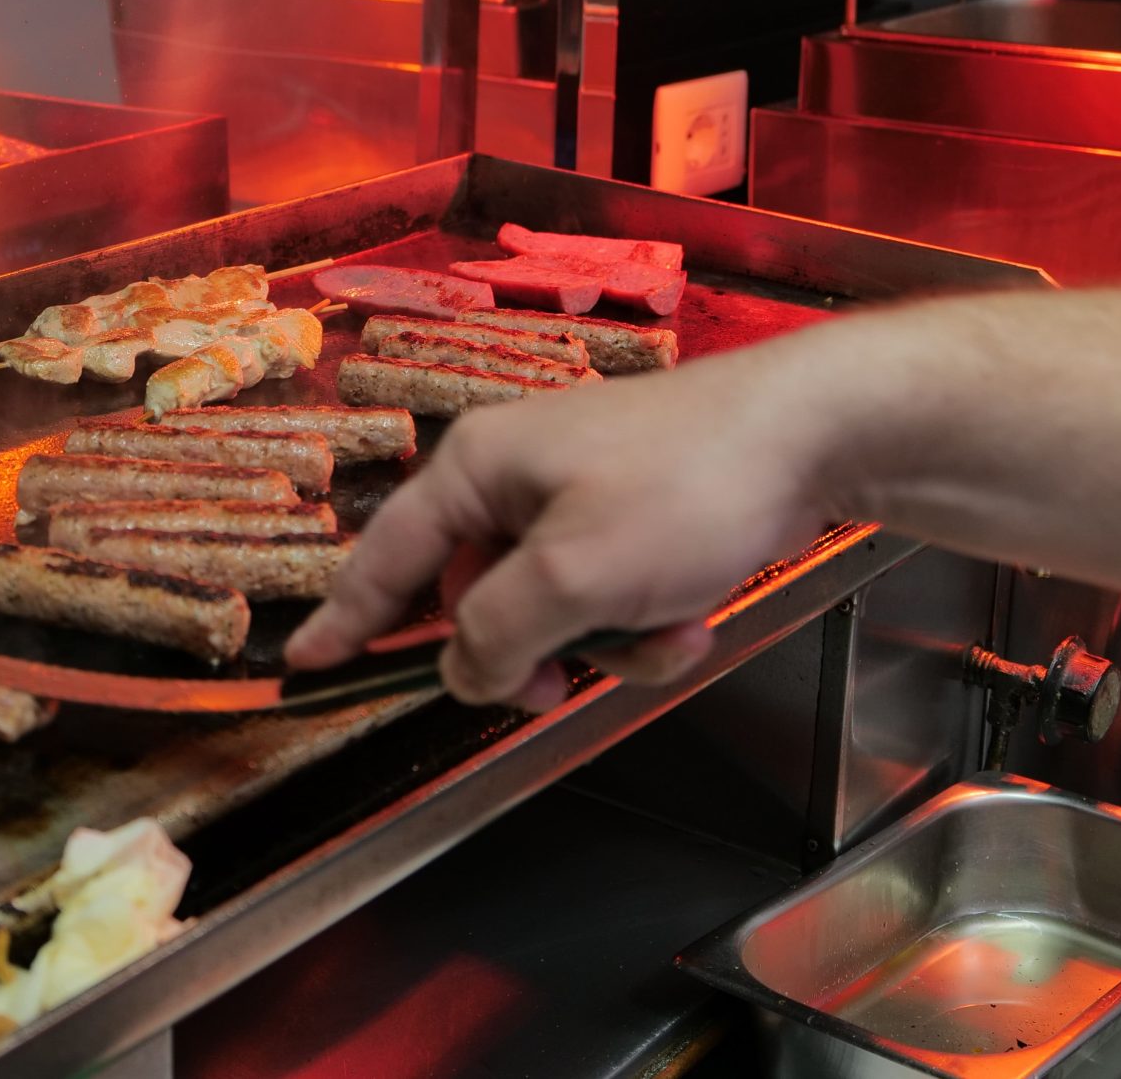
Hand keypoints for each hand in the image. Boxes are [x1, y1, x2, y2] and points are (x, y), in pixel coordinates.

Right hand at [288, 338, 860, 708]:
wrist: (815, 433)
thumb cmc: (684, 487)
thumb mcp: (572, 574)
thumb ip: (496, 632)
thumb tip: (462, 671)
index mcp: (477, 467)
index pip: (387, 554)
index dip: (347, 617)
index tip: (305, 665)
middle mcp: (517, 473)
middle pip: (479, 597)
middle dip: (530, 651)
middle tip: (564, 687)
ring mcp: (582, 490)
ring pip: (556, 606)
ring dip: (609, 642)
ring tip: (668, 634)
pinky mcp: (641, 510)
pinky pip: (613, 592)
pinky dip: (648, 619)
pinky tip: (697, 615)